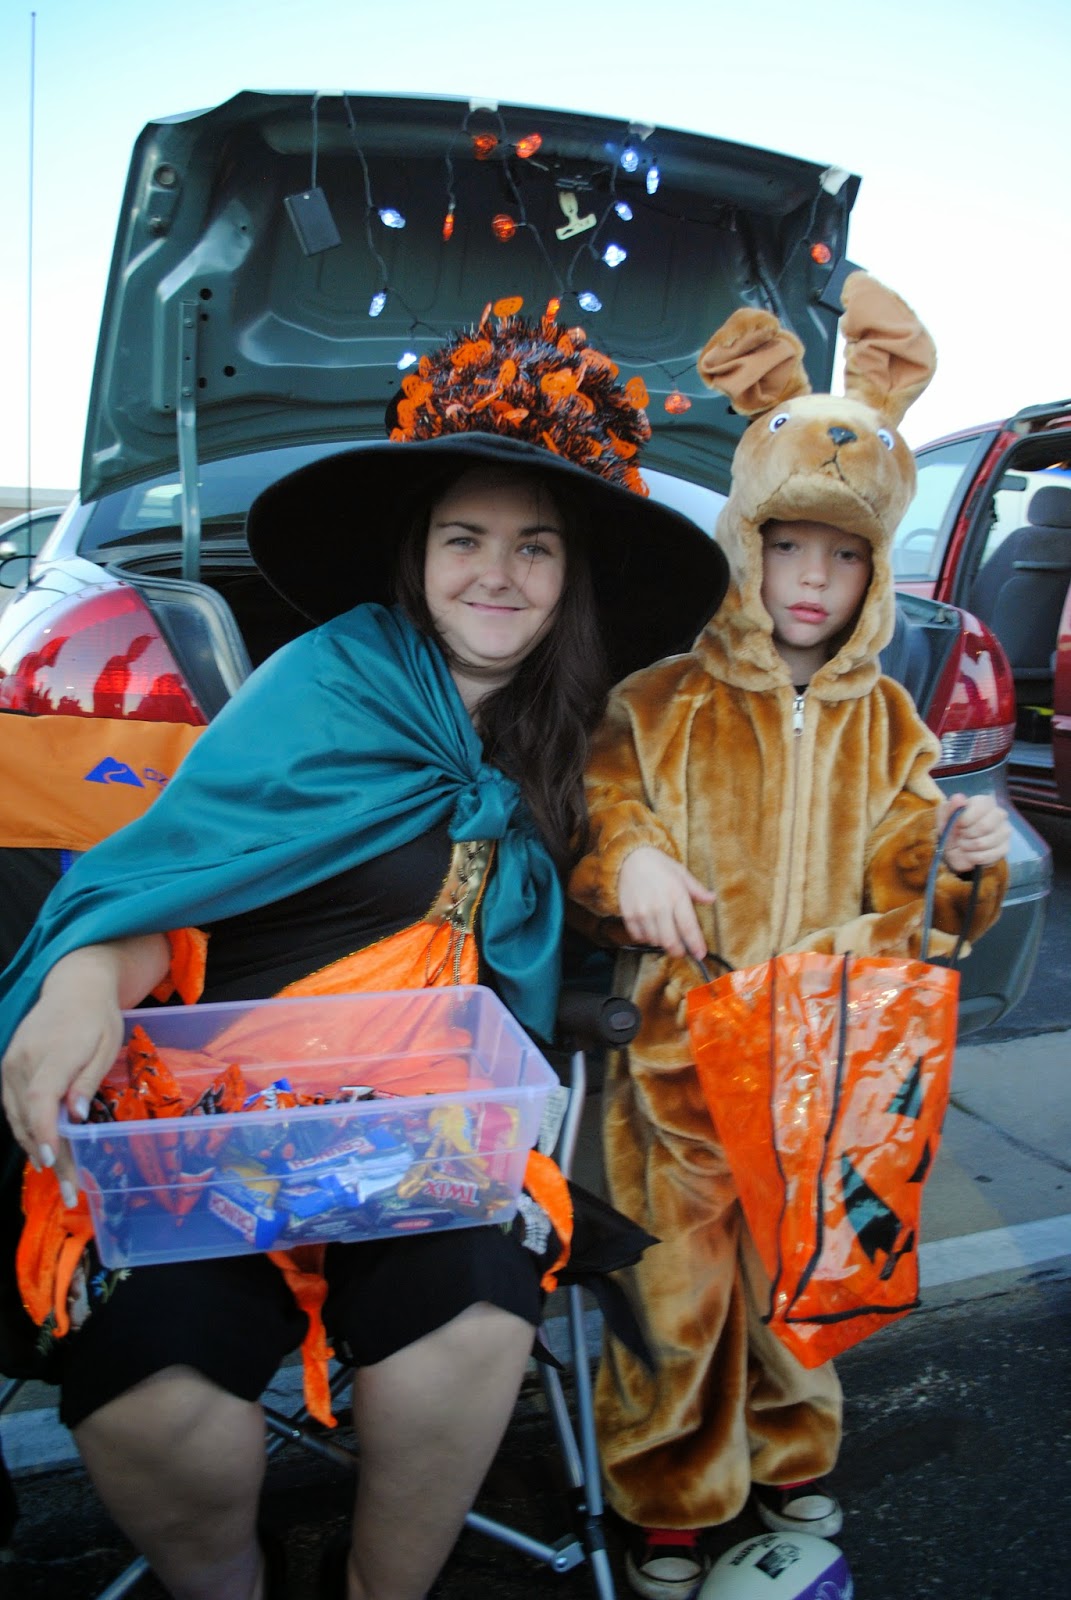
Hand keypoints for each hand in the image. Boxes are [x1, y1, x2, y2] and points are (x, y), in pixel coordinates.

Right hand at [1, 937, 166, 1203]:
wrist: (73, 987)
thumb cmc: (98, 1018)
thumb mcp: (106, 1046)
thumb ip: (88, 1080)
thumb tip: (76, 1116)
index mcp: (54, 1053)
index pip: (40, 1099)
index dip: (45, 1133)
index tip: (54, 1160)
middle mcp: (25, 1060)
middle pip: (29, 1116)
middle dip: (49, 1155)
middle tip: (70, 1190)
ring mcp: (11, 1064)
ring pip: (17, 1117)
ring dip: (36, 1149)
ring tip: (60, 1178)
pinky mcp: (7, 1067)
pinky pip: (12, 1107)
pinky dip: (27, 1131)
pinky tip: (42, 1150)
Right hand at [617, 847, 714, 960]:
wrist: (629, 858)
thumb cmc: (658, 865)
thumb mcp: (681, 873)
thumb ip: (697, 889)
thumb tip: (712, 899)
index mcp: (676, 895)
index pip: (689, 927)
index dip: (696, 944)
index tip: (700, 954)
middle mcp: (659, 906)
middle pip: (671, 941)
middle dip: (679, 951)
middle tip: (682, 951)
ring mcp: (642, 912)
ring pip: (655, 941)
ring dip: (662, 944)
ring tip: (666, 937)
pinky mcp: (628, 915)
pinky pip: (638, 937)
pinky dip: (646, 938)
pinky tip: (651, 931)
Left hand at [936, 793, 1010, 873]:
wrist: (955, 848)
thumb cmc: (951, 828)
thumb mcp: (944, 817)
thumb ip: (950, 807)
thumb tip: (959, 798)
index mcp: (985, 802)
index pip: (981, 807)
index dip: (965, 819)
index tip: (958, 824)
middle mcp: (999, 814)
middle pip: (984, 827)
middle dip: (966, 834)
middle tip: (960, 835)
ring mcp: (1004, 831)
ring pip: (984, 843)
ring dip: (967, 847)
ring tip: (963, 844)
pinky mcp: (1005, 848)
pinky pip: (988, 856)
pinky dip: (973, 857)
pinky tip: (970, 853)